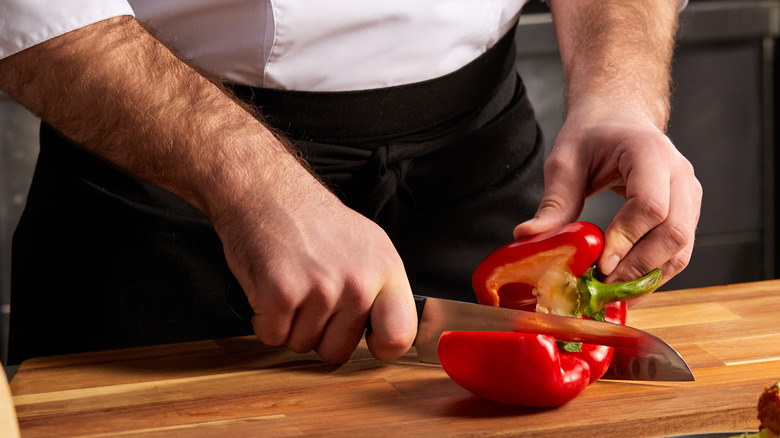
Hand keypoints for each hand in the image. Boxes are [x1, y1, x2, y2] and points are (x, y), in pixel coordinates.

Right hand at [212, 158, 417, 363]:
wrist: (268, 192)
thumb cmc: (312, 220)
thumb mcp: (367, 244)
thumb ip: (380, 288)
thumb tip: (387, 333)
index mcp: (386, 269)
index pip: (399, 335)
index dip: (380, 347)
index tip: (367, 340)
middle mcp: (358, 281)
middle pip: (338, 351)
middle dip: (319, 333)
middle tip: (310, 295)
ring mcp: (321, 289)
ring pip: (302, 344)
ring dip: (289, 323)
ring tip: (291, 283)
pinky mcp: (281, 294)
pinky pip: (272, 336)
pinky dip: (264, 319)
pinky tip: (270, 287)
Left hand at [513, 106, 701, 287]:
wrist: (619, 118)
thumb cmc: (594, 134)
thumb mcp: (565, 160)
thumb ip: (554, 200)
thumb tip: (528, 235)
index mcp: (650, 153)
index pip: (650, 205)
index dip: (627, 238)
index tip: (601, 263)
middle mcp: (679, 174)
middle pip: (674, 232)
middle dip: (637, 265)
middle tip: (602, 285)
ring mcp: (689, 195)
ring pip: (682, 248)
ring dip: (647, 277)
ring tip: (611, 291)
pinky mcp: (687, 213)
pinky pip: (678, 252)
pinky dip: (653, 273)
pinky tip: (624, 286)